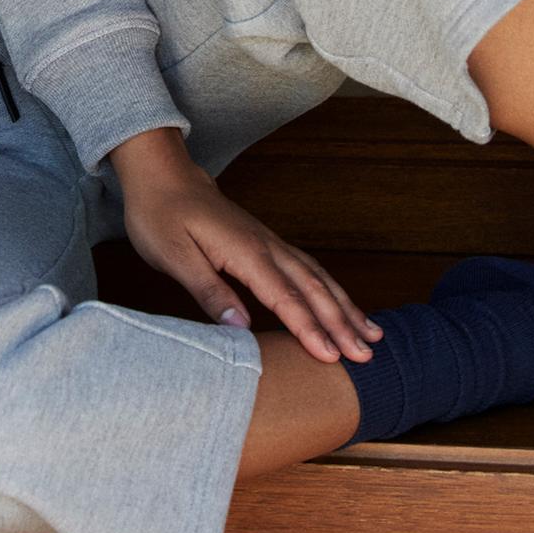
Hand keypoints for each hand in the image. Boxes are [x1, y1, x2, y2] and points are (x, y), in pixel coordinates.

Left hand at [112, 133, 382, 365]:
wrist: (163, 175)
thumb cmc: (162, 215)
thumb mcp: (173, 256)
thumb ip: (208, 291)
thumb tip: (240, 327)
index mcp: (245, 252)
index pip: (285, 298)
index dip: (309, 329)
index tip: (332, 357)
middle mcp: (266, 246)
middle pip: (312, 289)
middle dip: (341, 323)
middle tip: (366, 356)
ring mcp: (270, 242)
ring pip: (317, 277)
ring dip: (345, 306)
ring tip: (371, 334)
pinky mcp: (267, 243)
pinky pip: (308, 268)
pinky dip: (331, 289)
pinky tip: (342, 303)